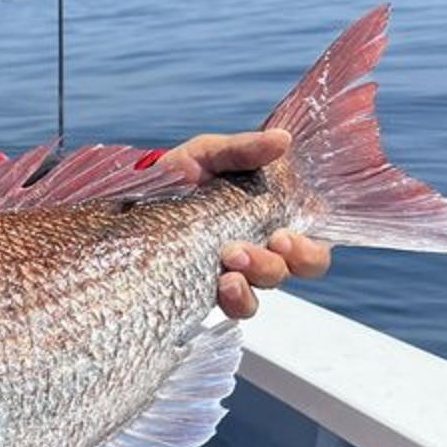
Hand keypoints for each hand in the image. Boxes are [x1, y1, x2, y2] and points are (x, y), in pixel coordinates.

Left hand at [159, 128, 331, 318]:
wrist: (130, 200)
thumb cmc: (179, 175)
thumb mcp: (208, 154)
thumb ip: (243, 149)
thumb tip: (282, 140)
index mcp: (273, 214)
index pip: (315, 238)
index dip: (314, 245)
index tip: (286, 234)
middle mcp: (263, 245)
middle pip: (302, 266)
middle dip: (292, 258)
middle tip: (270, 242)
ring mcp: (239, 270)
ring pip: (270, 286)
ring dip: (260, 273)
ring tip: (231, 259)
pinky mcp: (212, 288)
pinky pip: (239, 305)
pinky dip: (237, 298)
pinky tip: (223, 284)